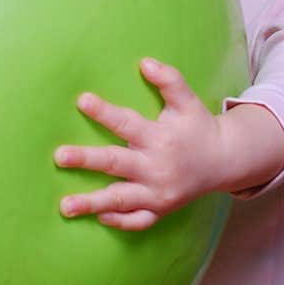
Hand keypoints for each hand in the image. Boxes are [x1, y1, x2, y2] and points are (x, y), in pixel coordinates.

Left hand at [54, 57, 226, 231]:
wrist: (224, 161)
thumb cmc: (198, 127)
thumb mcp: (188, 101)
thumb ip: (169, 80)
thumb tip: (145, 62)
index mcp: (160, 138)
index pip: (127, 123)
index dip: (104, 112)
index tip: (82, 100)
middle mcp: (156, 167)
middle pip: (116, 163)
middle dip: (86, 160)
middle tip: (59, 156)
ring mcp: (158, 193)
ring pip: (121, 200)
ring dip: (92, 204)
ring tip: (64, 206)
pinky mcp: (161, 210)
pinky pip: (138, 221)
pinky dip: (119, 222)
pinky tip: (98, 217)